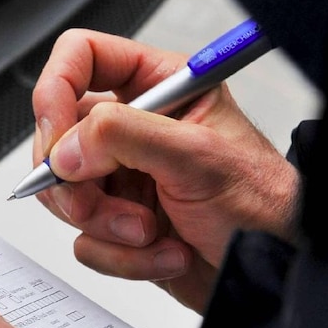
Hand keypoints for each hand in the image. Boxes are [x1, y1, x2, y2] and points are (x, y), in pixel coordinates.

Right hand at [31, 28, 299, 311]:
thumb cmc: (261, 204)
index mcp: (158, 87)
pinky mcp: (118, 223)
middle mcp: (135, 128)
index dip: (55, 91)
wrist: (272, 270)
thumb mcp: (196, 157)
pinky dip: (120, 256)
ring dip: (105, 225)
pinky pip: (84, 240)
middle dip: (78, 183)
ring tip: (151, 232)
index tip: (57, 140)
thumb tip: (65, 148)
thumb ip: (124, 138)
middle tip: (99, 202)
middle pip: (59, 137)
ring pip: (65, 195)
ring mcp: (123, 178)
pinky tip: (164, 252)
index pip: (82, 58)